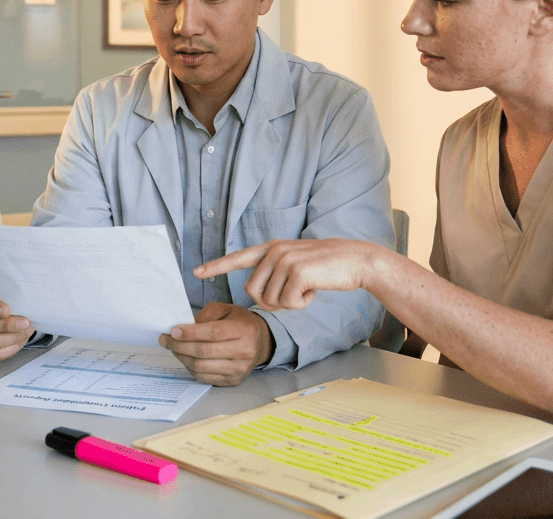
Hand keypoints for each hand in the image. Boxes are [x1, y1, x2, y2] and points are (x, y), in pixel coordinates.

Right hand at [0, 283, 34, 361]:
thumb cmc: (2, 298)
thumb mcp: (3, 288)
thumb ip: (8, 293)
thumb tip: (22, 302)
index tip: (7, 310)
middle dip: (7, 325)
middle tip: (25, 323)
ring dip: (11, 338)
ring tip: (26, 332)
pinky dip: (9, 349)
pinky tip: (20, 341)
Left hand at [158, 302, 273, 386]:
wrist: (261, 342)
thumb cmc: (240, 322)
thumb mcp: (225, 309)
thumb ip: (205, 316)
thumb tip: (182, 328)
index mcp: (244, 330)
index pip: (213, 333)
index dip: (190, 333)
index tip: (173, 331)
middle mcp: (244, 351)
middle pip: (204, 352)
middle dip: (179, 346)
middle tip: (166, 340)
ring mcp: (239, 369)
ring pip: (201, 367)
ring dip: (182, 357)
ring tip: (173, 348)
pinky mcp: (233, 381)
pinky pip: (204, 377)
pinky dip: (190, 368)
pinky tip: (186, 358)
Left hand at [193, 238, 386, 310]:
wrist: (356, 261)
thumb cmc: (328, 268)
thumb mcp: (296, 264)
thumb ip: (275, 272)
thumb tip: (258, 293)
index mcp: (271, 248)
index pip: (238, 258)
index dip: (217, 266)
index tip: (197, 272)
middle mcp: (274, 250)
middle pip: (253, 292)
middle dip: (271, 302)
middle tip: (294, 295)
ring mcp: (284, 260)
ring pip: (270, 301)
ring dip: (289, 303)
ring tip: (307, 287)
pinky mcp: (296, 272)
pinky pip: (287, 303)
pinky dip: (302, 304)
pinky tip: (315, 290)